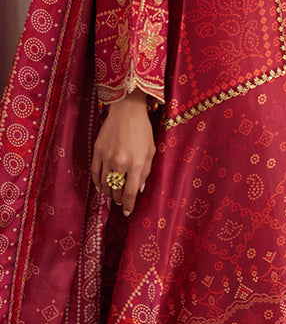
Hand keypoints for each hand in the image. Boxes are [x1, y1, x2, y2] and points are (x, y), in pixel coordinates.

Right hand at [91, 89, 155, 216]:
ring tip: (112, 196)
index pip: (129, 193)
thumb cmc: (143, 130)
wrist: (126, 111)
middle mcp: (120, 163)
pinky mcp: (97, 151)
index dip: (128, 205)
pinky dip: (97, 183)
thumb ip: (146, 171)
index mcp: (136, 164)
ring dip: (108, 193)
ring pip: (104, 184)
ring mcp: (106, 157)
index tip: (127, 212)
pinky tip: (101, 187)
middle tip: (120, 202)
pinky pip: (95, 173)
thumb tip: (139, 189)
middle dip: (118, 200)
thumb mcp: (151, 151)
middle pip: (116, 190)